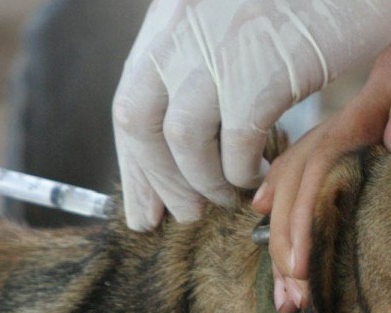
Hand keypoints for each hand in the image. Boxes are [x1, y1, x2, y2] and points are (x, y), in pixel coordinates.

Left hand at [112, 0, 390, 230]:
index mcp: (172, 18)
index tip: (145, 206)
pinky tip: (259, 175)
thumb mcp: (234, 16)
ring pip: (182, 140)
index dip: (137, 163)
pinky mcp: (261, 71)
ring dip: (203, 182)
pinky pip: (236, 145)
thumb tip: (182, 136)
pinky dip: (244, 172)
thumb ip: (199, 61)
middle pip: (138, 122)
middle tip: (185, 214)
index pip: (129, 102)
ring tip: (228, 196)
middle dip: (159, 181)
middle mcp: (182, 29)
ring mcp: (218, 48)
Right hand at [254, 0, 390, 311]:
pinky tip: (297, 233)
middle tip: (290, 294)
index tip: (300, 269)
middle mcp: (378, 104)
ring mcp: (386, 121)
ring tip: (288, 285)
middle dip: (292, 234)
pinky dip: (313, 209)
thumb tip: (386, 136)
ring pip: (316, 174)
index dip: (304, 215)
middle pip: (310, 170)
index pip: (326, 156)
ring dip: (294, 229)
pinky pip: (341, 175)